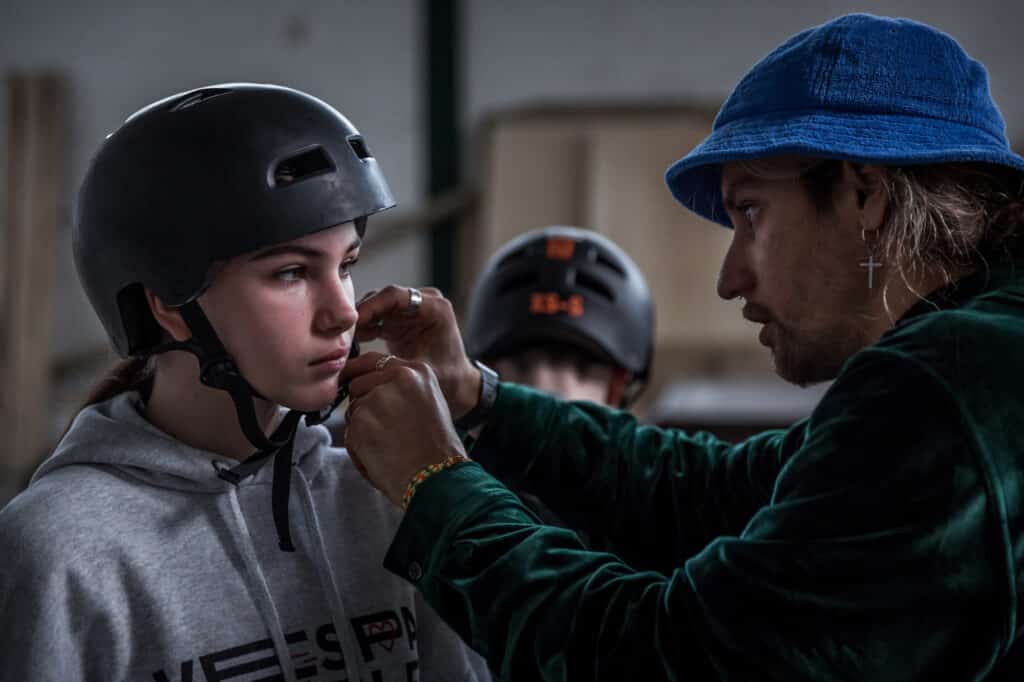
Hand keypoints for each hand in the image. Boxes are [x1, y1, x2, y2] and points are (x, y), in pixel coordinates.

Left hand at [343, 351, 467, 506]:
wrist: (438, 476)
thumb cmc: (436, 448)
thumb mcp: (429, 403)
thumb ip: (401, 389)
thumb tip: (367, 386)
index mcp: (417, 371)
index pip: (374, 361)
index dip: (358, 372)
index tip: (348, 380)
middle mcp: (397, 378)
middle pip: (358, 385)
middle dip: (363, 405)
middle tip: (387, 431)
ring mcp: (377, 398)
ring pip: (353, 410)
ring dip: (362, 427)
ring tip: (389, 445)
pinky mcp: (361, 421)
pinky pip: (349, 432)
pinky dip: (359, 446)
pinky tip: (382, 455)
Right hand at [344, 285, 480, 419]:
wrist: (457, 384)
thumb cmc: (448, 379)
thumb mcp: (420, 372)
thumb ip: (393, 363)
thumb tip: (360, 361)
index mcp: (436, 308)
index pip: (397, 295)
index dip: (372, 305)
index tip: (353, 321)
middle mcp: (424, 302)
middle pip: (385, 297)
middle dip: (362, 312)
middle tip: (342, 331)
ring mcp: (412, 309)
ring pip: (378, 305)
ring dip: (361, 320)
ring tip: (344, 337)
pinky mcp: (402, 319)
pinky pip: (378, 316)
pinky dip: (365, 327)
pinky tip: (353, 341)